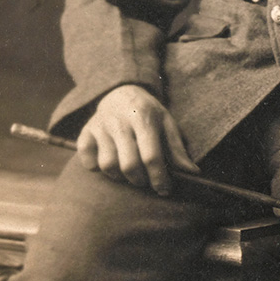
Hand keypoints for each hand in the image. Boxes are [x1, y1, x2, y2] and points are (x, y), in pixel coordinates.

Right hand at [77, 84, 198, 193]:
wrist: (121, 90)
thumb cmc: (148, 112)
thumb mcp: (166, 123)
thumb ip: (177, 148)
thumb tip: (193, 172)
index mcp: (144, 117)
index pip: (151, 155)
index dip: (159, 178)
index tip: (164, 190)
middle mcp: (120, 121)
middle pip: (128, 164)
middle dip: (140, 180)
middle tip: (145, 181)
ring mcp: (100, 125)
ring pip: (107, 165)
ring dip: (119, 176)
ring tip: (128, 172)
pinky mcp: (86, 130)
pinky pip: (86, 158)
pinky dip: (94, 166)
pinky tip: (107, 162)